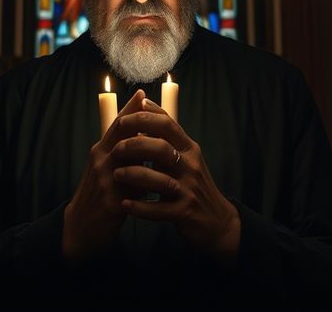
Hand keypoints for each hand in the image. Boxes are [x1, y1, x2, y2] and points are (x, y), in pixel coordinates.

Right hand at [62, 89, 149, 260]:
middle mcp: (100, 161)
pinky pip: (135, 191)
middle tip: (165, 118)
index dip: (129, 108)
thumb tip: (146, 138)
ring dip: (153, 158)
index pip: (116, 124)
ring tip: (174, 155)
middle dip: (143, 124)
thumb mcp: (107, 170)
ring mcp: (104, 181)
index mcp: (100, 152)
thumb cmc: (99, 196)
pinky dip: (150, 188)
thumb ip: (124, 155)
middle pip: (122, 135)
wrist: (80, 228)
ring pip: (132, 161)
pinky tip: (164, 187)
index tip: (144, 93)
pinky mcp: (110, 202)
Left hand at [110, 102, 240, 262]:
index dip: (144, 118)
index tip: (124, 117)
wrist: (216, 220)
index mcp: (189, 149)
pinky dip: (140, 207)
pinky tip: (126, 204)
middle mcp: (190, 166)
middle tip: (115, 150)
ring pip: (158, 179)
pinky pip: (158, 209)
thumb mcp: (185, 159)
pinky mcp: (184, 212)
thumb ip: (167, 140)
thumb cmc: (192, 186)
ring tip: (116, 175)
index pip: (168, 125)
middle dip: (134, 145)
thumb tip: (144, 110)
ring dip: (134, 175)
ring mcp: (188, 190)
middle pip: (161, 148)